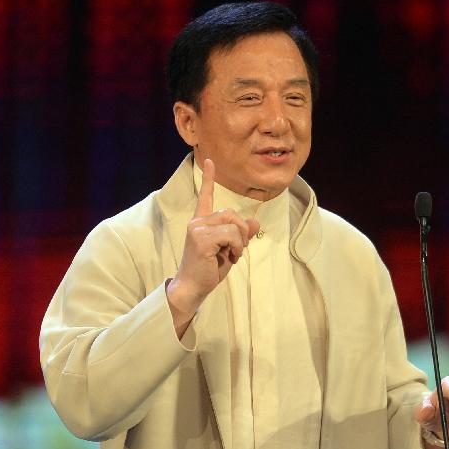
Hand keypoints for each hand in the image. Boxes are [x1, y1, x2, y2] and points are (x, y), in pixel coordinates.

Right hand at [166, 158, 259, 334]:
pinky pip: (231, 234)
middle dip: (241, 231)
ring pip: (232, 223)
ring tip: (233, 255)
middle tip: (238, 250)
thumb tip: (255, 221)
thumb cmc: (208, 270)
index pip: (206, 197)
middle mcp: (197, 222)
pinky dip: (237, 246)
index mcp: (201, 223)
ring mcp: (197, 229)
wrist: (193, 288)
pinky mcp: (201, 238)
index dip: (209, 179)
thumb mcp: (230, 250)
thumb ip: (240, 235)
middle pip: (230, 213)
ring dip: (240, 241)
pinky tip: (230, 258)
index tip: (210, 161)